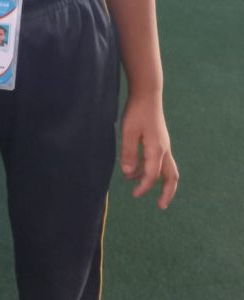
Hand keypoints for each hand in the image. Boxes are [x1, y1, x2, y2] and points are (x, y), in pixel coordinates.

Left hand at [120, 93, 178, 208]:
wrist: (148, 94)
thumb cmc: (136, 112)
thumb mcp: (128, 132)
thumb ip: (129, 152)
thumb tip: (127, 173)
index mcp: (157, 149)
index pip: (152, 175)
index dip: (144, 187)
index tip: (135, 195)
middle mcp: (164, 149)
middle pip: (171, 176)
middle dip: (167, 193)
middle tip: (161, 206)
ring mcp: (164, 145)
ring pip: (168, 169)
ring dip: (156, 180)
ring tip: (136, 185)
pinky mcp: (160, 140)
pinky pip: (160, 160)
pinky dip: (152, 168)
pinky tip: (136, 167)